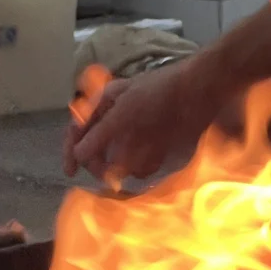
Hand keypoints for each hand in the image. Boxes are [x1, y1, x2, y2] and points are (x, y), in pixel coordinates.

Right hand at [64, 57, 228, 181]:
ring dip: (126, 165)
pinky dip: (146, 165)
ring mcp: (136, 134)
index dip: (72, 150)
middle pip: (97, 150)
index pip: (79, 129)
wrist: (199, 92)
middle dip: (101, 163)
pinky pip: (142, 164)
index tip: (71, 172)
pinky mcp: (155, 146)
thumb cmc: (158, 94)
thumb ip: (99, 135)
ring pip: (119, 161)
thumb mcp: (123, 112)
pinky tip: (157, 158)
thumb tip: (78, 154)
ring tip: (140, 159)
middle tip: (107, 177)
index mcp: (106, 104)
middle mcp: (118, 119)